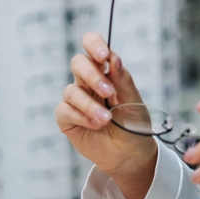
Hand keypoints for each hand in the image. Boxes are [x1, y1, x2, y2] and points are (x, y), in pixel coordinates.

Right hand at [55, 31, 156, 198]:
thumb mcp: (133, 100)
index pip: (93, 47)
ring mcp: (76, 100)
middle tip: (109, 91)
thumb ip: (122, 79)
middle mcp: (88, 82)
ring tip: (107, 120)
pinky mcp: (67, 119)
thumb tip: (113, 58)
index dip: (94, 44)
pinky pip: (65, 110)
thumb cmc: (134, 124)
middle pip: (78, 63)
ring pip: (71, 90)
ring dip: (90, 104)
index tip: (103, 55)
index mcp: (106, 71)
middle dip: (92, 75)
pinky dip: (81, 116)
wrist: (131, 154)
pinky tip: (96, 125)